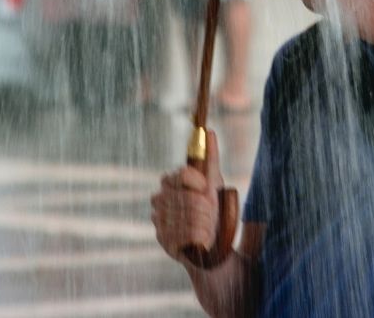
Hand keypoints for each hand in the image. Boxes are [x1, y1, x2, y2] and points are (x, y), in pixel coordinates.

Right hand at [151, 129, 223, 264]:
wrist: (212, 242)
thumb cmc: (212, 208)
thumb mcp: (214, 183)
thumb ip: (210, 157)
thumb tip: (210, 132)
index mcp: (170, 182)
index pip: (181, 174)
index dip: (198, 183)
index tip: (207, 190)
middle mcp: (160, 199)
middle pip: (186, 198)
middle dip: (205, 208)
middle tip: (211, 214)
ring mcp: (158, 220)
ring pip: (187, 219)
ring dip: (204, 225)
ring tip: (208, 229)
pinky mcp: (162, 240)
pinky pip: (184, 237)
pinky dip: (198, 239)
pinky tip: (201, 241)